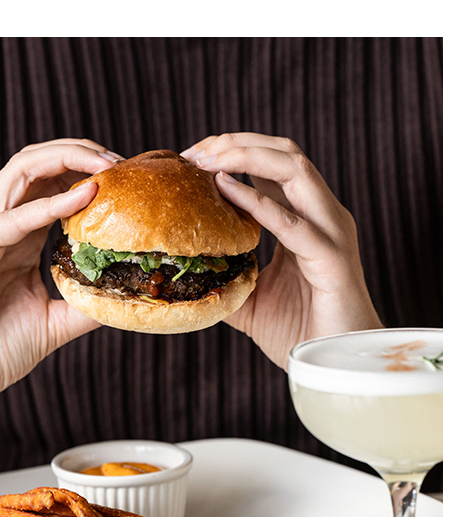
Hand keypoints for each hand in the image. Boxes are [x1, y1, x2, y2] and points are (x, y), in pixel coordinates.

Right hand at [0, 139, 121, 474]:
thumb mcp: (54, 323)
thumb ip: (85, 304)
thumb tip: (126, 297)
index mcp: (17, 239)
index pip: (51, 186)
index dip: (89, 174)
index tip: (129, 179)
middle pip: (38, 166)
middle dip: (81, 153)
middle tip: (122, 162)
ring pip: (20, 172)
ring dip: (66, 160)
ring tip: (108, 165)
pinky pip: (10, 219)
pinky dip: (48, 205)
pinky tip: (83, 197)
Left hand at [181, 133, 382, 369]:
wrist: (335, 365)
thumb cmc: (299, 331)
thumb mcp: (249, 300)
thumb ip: (226, 277)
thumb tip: (188, 271)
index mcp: (304, 219)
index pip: (270, 166)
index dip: (231, 152)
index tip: (189, 157)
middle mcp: (321, 216)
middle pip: (283, 154)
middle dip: (235, 143)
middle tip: (192, 152)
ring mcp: (330, 233)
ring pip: (294, 170)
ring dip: (246, 157)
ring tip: (206, 161)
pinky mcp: (332, 259)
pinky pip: (293, 223)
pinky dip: (257, 202)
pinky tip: (225, 192)